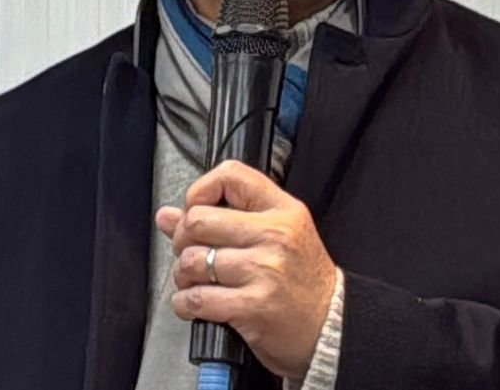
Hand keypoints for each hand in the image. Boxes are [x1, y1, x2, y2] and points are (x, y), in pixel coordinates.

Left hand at [154, 159, 337, 379]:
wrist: (331, 325)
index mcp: (283, 210)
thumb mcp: (278, 235)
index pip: (231, 175)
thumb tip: (168, 215)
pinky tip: (195, 303)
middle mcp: (274, 235)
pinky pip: (196, 298)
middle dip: (183, 239)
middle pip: (199, 220)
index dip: (201, 190)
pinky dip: (185, 303)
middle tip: (193, 251)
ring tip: (196, 280)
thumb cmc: (303, 280)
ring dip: (183, 274)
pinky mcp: (253, 306)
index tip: (197, 209)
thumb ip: (225, 218)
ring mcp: (264, 270)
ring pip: (192, 261)